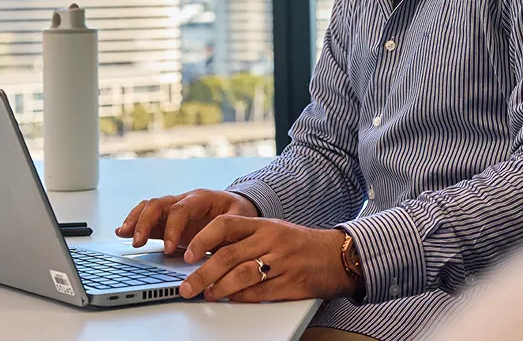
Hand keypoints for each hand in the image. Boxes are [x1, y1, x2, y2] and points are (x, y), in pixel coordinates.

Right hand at [115, 189, 258, 253]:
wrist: (238, 208)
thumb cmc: (239, 214)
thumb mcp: (239, 221)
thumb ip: (225, 234)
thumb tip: (212, 254)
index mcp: (202, 198)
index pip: (181, 209)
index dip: (172, 228)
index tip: (169, 249)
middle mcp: (185, 199)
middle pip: (160, 203)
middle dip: (146, 222)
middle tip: (139, 243)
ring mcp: (175, 208)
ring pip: (150, 206)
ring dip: (136, 220)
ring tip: (124, 234)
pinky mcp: (168, 219)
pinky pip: (148, 216)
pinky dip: (135, 222)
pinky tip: (123, 232)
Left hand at [176, 216, 355, 302]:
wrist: (335, 255)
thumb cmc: (299, 244)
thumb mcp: (273, 231)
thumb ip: (244, 239)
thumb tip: (209, 254)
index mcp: (264, 224)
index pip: (225, 225)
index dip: (202, 240)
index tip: (187, 254)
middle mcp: (271, 240)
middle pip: (228, 256)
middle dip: (202, 274)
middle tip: (188, 286)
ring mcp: (282, 262)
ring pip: (242, 276)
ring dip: (219, 288)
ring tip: (208, 294)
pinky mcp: (291, 283)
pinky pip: (259, 293)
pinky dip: (241, 298)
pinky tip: (230, 299)